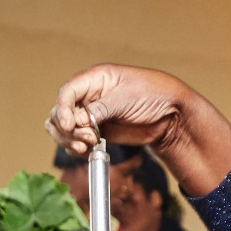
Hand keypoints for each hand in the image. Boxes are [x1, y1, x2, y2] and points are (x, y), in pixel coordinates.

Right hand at [45, 65, 195, 156]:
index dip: (64, 110)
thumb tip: (77, 120)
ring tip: (87, 146)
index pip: (67, 93)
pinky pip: (75, 141)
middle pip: (60, 112)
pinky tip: (88, 150)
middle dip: (67, 129)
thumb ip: (100, 108)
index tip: (70, 125)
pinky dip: (76, 148)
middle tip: (87, 139)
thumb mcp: (126, 98)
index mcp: (94, 79)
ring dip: (69, 140)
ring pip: (63, 129)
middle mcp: (88, 96)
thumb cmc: (153, 95)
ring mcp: (90, 115)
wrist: (170, 114)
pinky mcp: (96, 131)